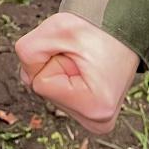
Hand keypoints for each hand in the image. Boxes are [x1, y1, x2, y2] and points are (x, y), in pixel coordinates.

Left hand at [14, 12, 138, 133]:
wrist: (121, 26)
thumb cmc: (94, 27)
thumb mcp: (56, 29)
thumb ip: (28, 52)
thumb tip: (27, 77)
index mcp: (94, 107)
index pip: (39, 84)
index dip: (52, 60)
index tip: (77, 53)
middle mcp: (98, 122)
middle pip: (45, 92)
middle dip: (55, 66)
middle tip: (81, 55)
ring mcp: (96, 121)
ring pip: (50, 93)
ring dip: (60, 70)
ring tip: (85, 61)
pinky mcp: (92, 115)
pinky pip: (58, 94)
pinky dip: (64, 77)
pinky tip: (86, 69)